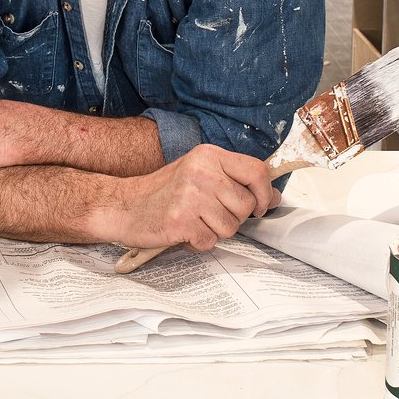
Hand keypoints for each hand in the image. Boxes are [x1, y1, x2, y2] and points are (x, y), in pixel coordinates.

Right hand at [97, 146, 278, 251]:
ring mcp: (190, 196)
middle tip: (208, 214)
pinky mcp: (181, 221)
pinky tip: (183, 231)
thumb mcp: (199, 174)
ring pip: (231, 228)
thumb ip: (235, 182)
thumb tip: (274, 198)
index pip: (256, 171)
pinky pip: (210, 242)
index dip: (265, 194)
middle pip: (246, 205)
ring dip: (214, 232)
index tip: (260, 207)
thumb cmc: (164, 192)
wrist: (124, 205)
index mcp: (208, 155)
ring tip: (194, 221)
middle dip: (233, 217)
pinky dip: (198, 243)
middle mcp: (201, 172)